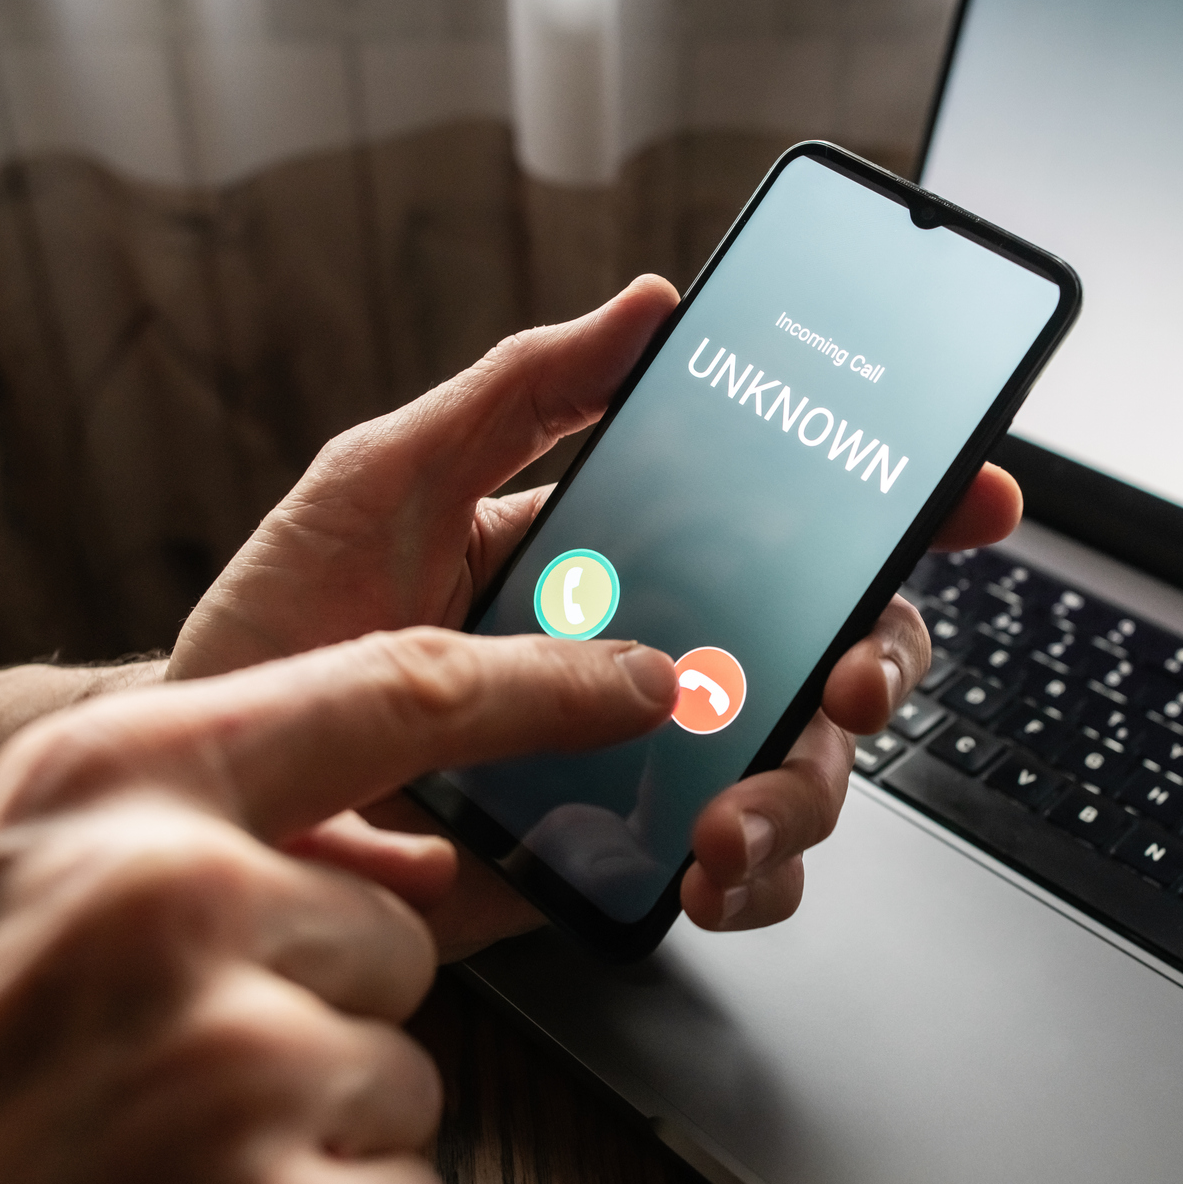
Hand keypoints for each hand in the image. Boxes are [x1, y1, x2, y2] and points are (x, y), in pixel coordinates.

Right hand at [0, 630, 678, 1183]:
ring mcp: (233, 1068)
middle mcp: (179, 899)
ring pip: (403, 1075)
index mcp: (107, 787)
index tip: (643, 680)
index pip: (395, 692)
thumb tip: (370, 823)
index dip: (542, 683)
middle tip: (160, 1074)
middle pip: (399, 935)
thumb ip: (164, 816)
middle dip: (315, 1006)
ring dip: (307, 1132)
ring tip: (146, 1164)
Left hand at [171, 276, 1021, 956]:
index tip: (972, 496)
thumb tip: (649, 303)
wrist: (210, 788)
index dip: (900, 505)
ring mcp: (644, 758)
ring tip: (735, 816)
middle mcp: (657, 648)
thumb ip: (521, 391)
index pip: (794, 515)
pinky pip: (735, 871)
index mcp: (625, 544)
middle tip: (847, 672)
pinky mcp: (615, 856)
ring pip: (804, 768)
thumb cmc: (287, 618)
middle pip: (834, 646)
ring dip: (808, 791)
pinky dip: (753, 880)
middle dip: (879, 660)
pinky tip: (707, 875)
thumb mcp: (388, 473)